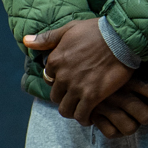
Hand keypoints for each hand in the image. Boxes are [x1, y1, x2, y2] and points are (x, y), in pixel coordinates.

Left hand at [25, 20, 147, 134]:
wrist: (121, 37)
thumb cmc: (97, 30)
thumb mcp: (69, 29)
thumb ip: (47, 38)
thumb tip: (26, 41)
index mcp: (55, 60)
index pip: (49, 78)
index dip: (58, 79)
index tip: (69, 79)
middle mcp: (62, 76)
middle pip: (55, 96)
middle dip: (64, 97)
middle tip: (76, 96)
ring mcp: (76, 87)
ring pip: (65, 109)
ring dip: (72, 110)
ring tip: (81, 109)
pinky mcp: (92, 96)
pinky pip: (81, 115)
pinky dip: (84, 118)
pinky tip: (90, 117)